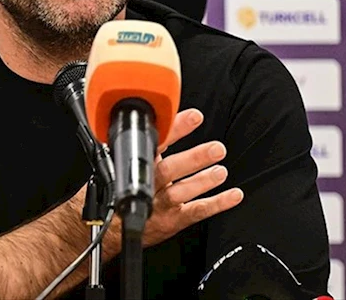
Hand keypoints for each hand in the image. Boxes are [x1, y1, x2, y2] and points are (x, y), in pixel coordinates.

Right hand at [101, 108, 243, 257]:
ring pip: (180, 192)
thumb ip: (145, 146)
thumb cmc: (120, 193)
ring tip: (220, 172)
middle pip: (168, 170)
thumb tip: (163, 118)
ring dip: (202, 181)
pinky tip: (233, 195)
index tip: (193, 117)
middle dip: (193, 159)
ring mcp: (160, 204)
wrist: (112, 229)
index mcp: (137, 166)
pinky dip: (216, 204)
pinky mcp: (172, 220)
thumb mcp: (124, 165)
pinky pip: (195, 212)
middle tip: (215, 149)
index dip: (173, 129)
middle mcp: (149, 185)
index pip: (155, 143)